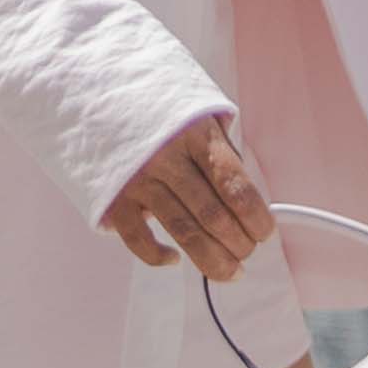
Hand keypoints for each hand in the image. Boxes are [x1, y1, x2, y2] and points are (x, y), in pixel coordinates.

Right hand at [105, 111, 273, 280]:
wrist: (102, 97)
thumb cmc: (164, 116)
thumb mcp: (201, 119)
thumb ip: (222, 157)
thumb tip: (249, 206)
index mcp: (196, 134)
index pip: (235, 186)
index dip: (256, 217)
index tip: (265, 232)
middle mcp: (166, 158)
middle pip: (212, 215)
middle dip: (239, 243)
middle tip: (248, 253)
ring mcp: (138, 180)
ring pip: (183, 232)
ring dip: (213, 259)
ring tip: (230, 270)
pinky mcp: (114, 198)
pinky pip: (138, 239)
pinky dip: (158, 256)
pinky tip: (176, 258)